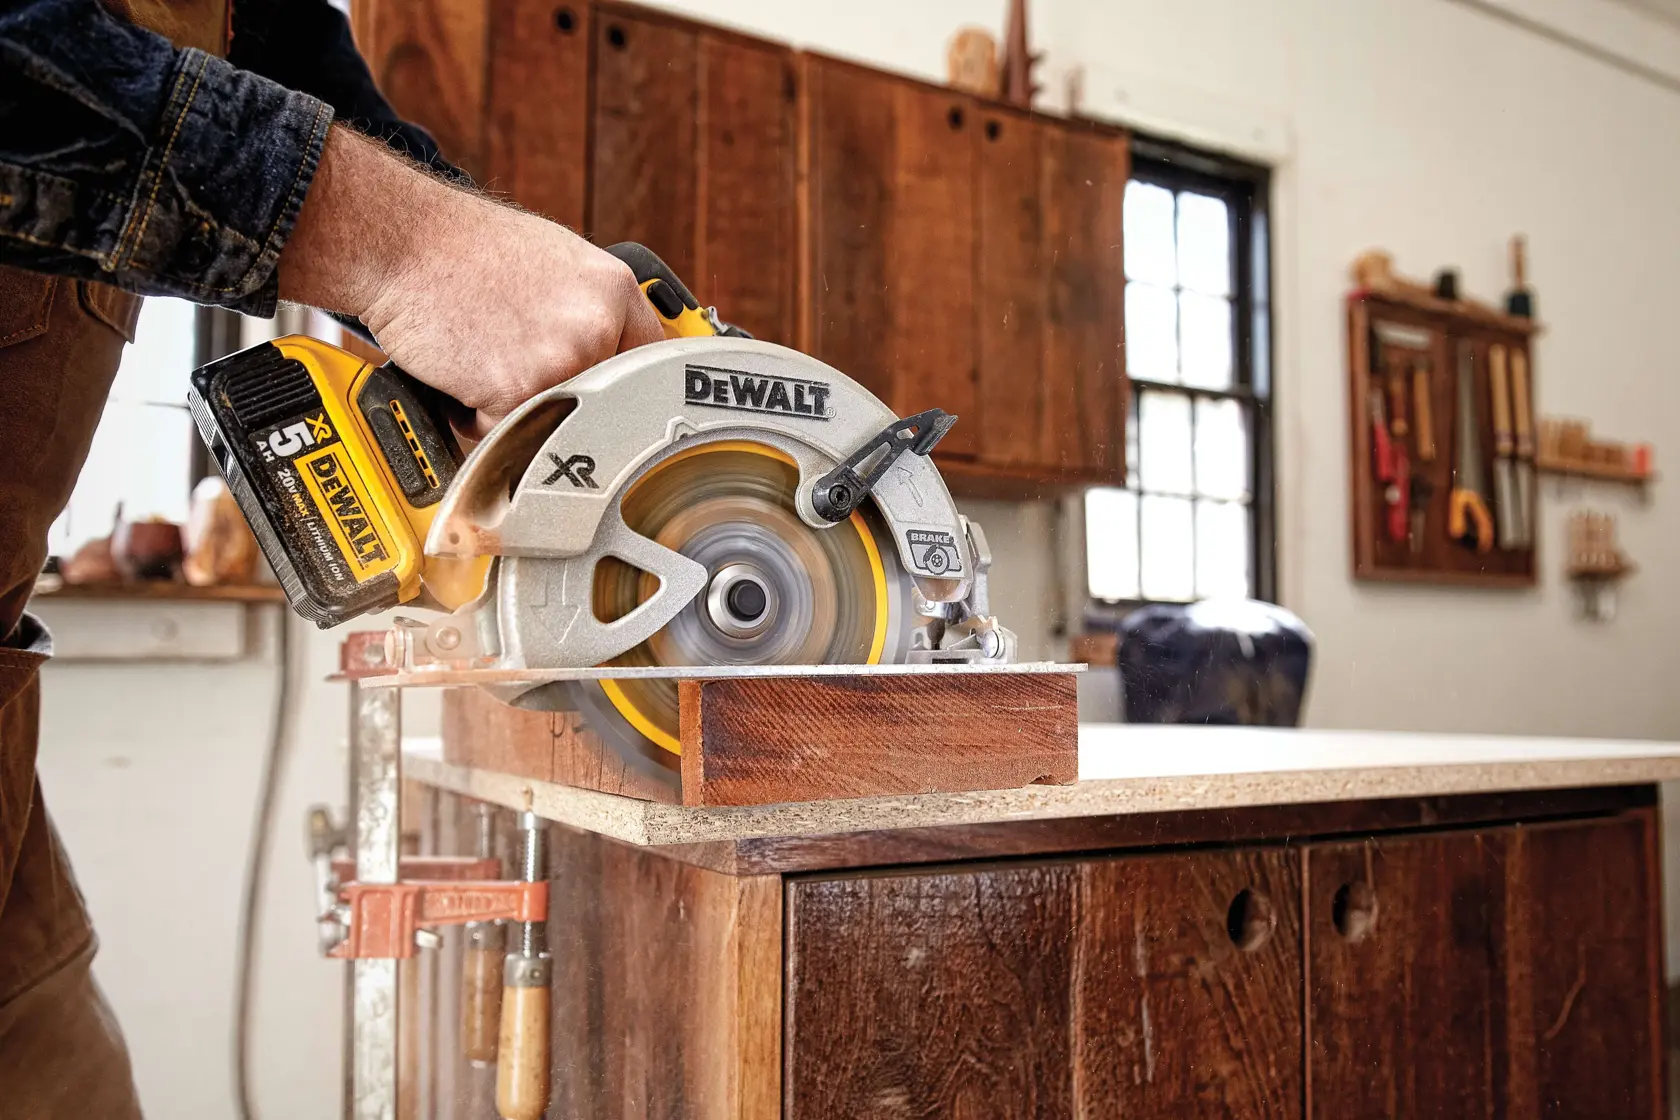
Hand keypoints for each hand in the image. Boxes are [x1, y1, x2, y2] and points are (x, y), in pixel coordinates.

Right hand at [278, 126, 663, 435]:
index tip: (621, 410)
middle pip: (600, 403)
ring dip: (514, 407)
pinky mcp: (517, 391)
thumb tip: (616, 362)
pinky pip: (504, 432)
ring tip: (482, 355)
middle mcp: (597, 324)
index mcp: (613, 290)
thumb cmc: (462, 251)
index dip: (629, 391)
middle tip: (514, 366)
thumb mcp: (554, 264)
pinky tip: (458, 368)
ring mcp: (561, 360)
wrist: (400, 243)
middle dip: (561, 401)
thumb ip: (592, 312)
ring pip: (551, 420)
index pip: (651, 363)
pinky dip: (474, 415)